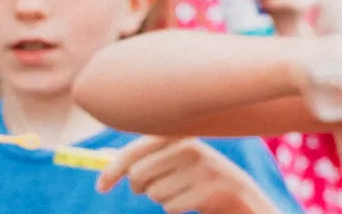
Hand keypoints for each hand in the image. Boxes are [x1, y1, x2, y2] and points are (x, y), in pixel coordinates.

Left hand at [97, 137, 277, 213]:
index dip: (113, 169)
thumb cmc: (197, 175)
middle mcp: (191, 147)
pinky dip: (175, 208)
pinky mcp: (208, 191)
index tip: (101, 187)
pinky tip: (191, 201)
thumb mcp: (174, 158)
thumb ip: (144, 155)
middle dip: (139, 187)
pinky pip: (170, 206)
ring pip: (154, 192)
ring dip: (161, 198)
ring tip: (181, 192)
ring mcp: (202, 169)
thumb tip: (104, 157)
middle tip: (148, 189)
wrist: (240, 194)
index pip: (136, 150)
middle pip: (139, 173)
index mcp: (180, 135)